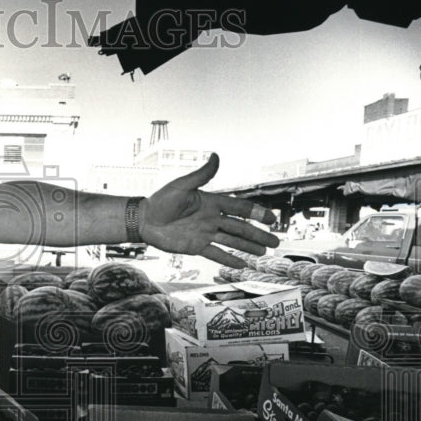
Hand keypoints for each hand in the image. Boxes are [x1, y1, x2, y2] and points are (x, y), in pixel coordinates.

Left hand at [139, 153, 278, 267]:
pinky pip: (216, 254)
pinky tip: (242, 265)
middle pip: (240, 227)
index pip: (239, 208)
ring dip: (248, 247)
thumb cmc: (161, 200)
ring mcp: (205, 234)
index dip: (255, 212)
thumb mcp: (182, 186)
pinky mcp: (196, 247)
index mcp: (211, 203)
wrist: (143, 220)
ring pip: (232, 242)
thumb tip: (216, 155)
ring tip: (264, 252)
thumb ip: (201, 175)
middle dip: (258, 234)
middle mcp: (211, 219)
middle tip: (276, 241)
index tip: (271, 218)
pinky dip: (229, 260)